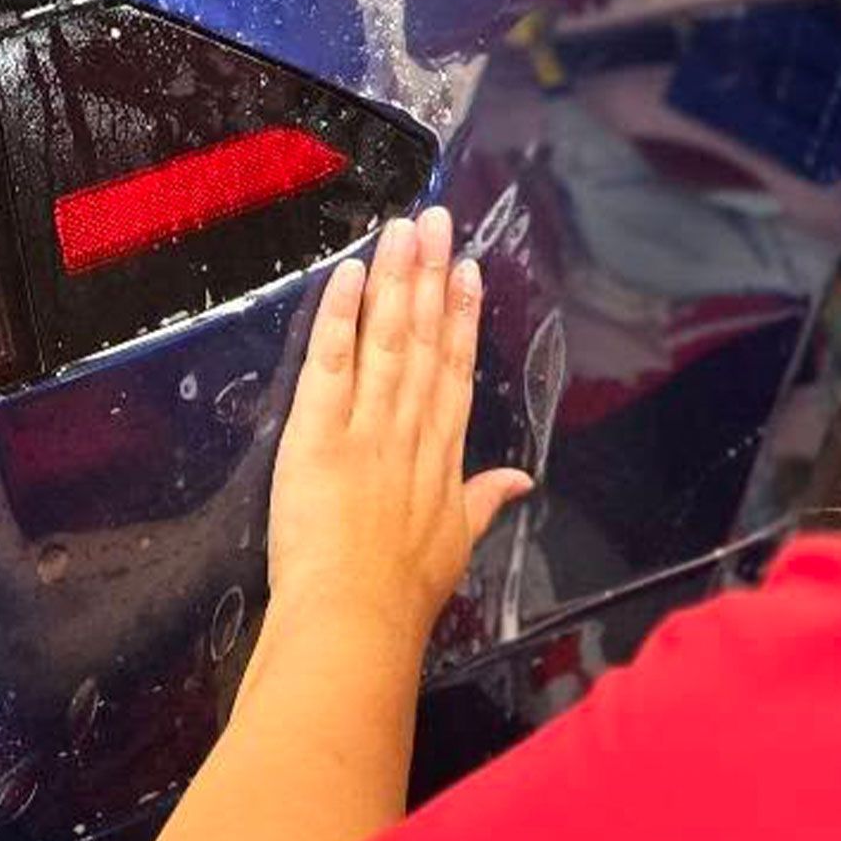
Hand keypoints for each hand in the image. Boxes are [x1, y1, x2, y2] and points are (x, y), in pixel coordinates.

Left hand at [267, 209, 531, 656]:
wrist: (357, 619)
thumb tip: (520, 482)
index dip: (462, 316)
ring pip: (387, 337)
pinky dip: (341, 316)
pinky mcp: (319, 430)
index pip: (455, 370)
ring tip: (402, 229)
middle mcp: (410, 428)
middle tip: (434, 220)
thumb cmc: (403, 595)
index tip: (466, 270)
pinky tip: (350, 273)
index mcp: (443, 455)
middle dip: (430, 275)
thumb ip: (485, 502)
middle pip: (425, 339)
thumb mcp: (457, 546)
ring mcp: (367, 425)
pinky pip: (332, 361)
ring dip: (395, 279)